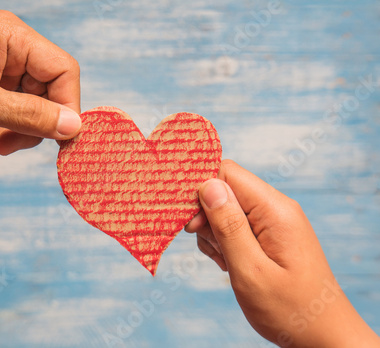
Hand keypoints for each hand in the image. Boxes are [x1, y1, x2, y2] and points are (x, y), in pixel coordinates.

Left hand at [0, 10, 80, 154]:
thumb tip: (73, 127)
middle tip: (10, 145)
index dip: (67, 105)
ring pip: (34, 108)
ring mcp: (5, 68)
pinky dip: (0, 128)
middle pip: (50, 94)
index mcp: (14, 39)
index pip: (64, 71)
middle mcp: (15, 50)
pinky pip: (16, 113)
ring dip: (14, 130)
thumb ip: (29, 115)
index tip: (61, 138)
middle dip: (32, 124)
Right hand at [185, 160, 379, 346]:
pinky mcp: (269, 234)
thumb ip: (228, 225)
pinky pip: (236, 225)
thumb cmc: (289, 309)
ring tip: (227, 263)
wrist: (321, 335)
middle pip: (225, 189)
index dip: (201, 190)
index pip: (227, 172)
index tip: (189, 222)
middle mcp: (275, 208)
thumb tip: (208, 184)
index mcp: (274, 210)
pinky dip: (224, 243)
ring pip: (226, 208)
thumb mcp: (251, 270)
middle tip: (214, 249)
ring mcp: (273, 221)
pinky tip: (231, 264)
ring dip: (214, 233)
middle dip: (207, 216)